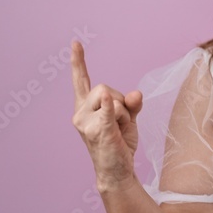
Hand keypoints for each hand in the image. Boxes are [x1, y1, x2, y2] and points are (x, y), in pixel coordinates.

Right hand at [70, 41, 143, 191]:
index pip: (80, 80)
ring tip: (119, 130)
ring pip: (113, 98)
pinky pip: (107, 111)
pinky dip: (109, 106)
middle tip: (120, 123)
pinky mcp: (97, 130)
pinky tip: (108, 103)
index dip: (78, 61)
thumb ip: (132, 103)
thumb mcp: (128, 119)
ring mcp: (85, 122)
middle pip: (106, 87)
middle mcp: (80, 112)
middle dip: (121, 102)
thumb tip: (136, 94)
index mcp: (85, 107)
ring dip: (124, 113)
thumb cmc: (120, 143)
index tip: (76, 43)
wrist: (118, 170)